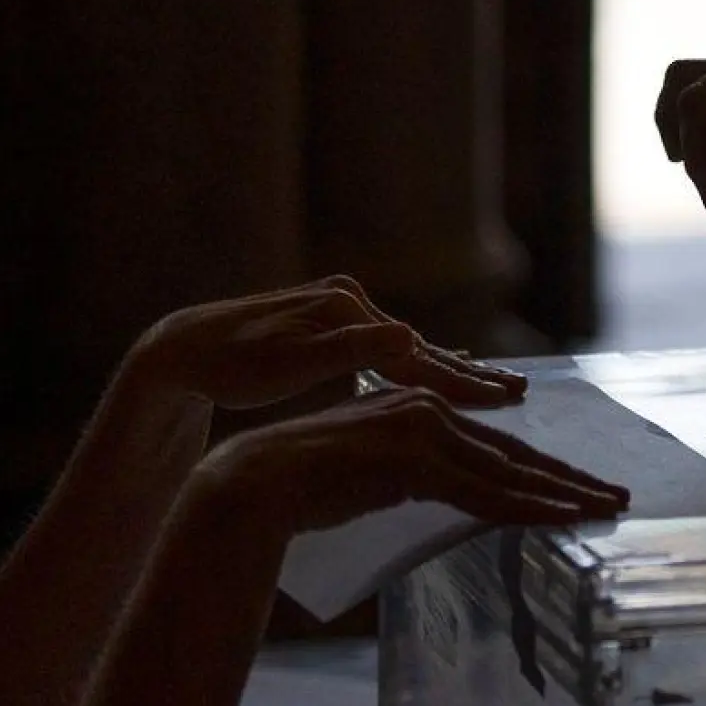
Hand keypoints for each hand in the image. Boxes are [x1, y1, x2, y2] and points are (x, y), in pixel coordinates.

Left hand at [133, 275, 527, 410]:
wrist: (186, 347)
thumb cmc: (232, 365)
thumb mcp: (289, 362)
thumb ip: (351, 350)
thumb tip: (410, 339)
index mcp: (348, 313)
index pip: (416, 356)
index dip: (460, 382)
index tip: (502, 399)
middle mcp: (353, 305)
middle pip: (422, 350)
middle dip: (471, 375)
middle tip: (520, 393)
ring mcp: (345, 314)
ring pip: (410, 351)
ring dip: (451, 371)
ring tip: (497, 386)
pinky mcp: (336, 328)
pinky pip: (390, 350)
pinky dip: (419, 361)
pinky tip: (444, 363)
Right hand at [202, 386, 628, 533]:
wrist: (256, 483)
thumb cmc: (305, 486)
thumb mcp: (375, 474)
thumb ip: (416, 473)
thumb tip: (450, 489)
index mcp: (420, 410)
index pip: (497, 445)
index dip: (543, 467)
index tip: (579, 484)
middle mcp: (429, 413)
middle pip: (517, 452)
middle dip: (571, 477)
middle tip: (617, 495)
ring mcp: (425, 436)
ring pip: (511, 473)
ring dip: (566, 494)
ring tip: (607, 508)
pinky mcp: (417, 465)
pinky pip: (487, 493)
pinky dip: (531, 506)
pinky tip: (566, 515)